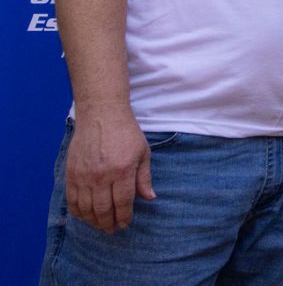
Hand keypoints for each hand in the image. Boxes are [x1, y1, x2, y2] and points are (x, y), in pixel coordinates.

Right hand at [66, 108, 154, 231]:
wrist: (101, 115)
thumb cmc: (126, 132)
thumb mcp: (143, 152)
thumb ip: (144, 177)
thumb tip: (150, 198)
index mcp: (122, 170)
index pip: (123, 202)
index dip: (124, 216)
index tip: (126, 224)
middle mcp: (101, 176)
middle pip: (103, 209)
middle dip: (109, 223)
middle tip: (113, 230)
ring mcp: (84, 175)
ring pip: (86, 208)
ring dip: (93, 221)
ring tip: (100, 225)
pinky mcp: (71, 173)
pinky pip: (72, 200)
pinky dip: (78, 211)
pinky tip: (84, 216)